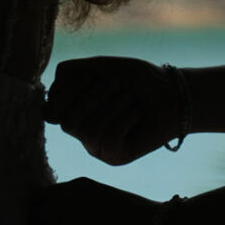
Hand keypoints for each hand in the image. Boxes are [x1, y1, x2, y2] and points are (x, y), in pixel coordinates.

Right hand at [43, 56, 185, 165]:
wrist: (174, 93)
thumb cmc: (139, 79)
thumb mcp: (102, 67)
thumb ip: (72, 72)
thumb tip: (50, 91)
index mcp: (74, 109)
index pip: (50, 110)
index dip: (66, 92)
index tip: (92, 76)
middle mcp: (82, 131)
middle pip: (66, 122)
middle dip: (92, 97)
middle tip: (117, 84)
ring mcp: (97, 147)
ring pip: (87, 132)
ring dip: (111, 107)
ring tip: (130, 99)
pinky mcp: (116, 158)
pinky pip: (108, 141)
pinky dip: (124, 120)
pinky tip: (137, 114)